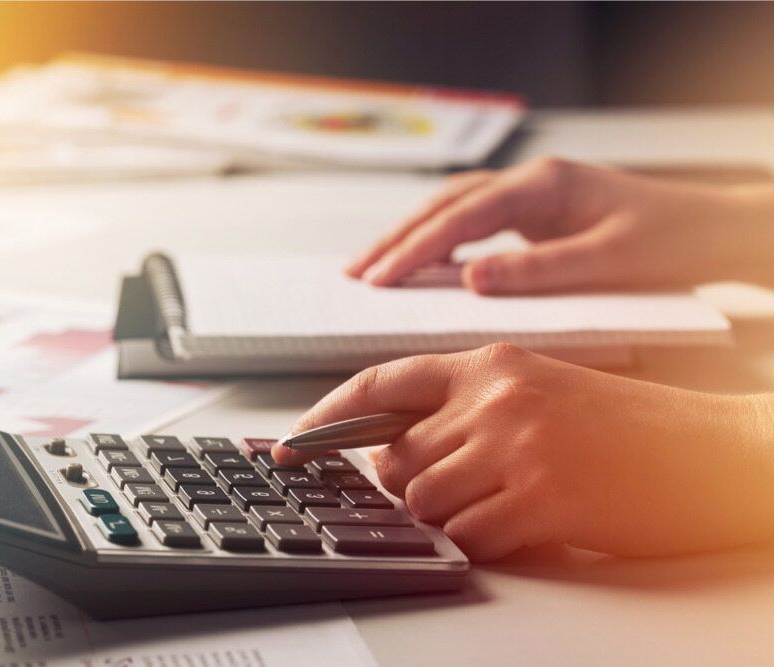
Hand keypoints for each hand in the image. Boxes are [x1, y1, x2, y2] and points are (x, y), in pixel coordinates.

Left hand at [272, 344, 773, 560]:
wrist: (706, 449)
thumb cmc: (622, 426)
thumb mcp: (534, 390)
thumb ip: (461, 410)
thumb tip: (390, 452)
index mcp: (488, 363)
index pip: (380, 384)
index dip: (326, 416)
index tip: (293, 443)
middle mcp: (493, 399)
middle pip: (393, 457)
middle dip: (406, 484)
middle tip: (455, 488)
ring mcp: (515, 447)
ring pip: (423, 500)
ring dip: (450, 515)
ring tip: (502, 505)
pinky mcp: (540, 499)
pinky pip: (467, 537)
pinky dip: (483, 542)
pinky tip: (524, 526)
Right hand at [347, 158, 773, 292]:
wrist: (712, 230)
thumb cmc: (670, 241)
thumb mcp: (608, 261)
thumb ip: (538, 270)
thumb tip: (472, 278)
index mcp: (544, 186)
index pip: (462, 216)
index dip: (415, 249)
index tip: (381, 277)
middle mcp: (530, 183)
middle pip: (444, 205)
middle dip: (396, 239)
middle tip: (356, 272)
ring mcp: (530, 196)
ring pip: (452, 210)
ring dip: (411, 237)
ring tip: (373, 267)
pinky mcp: (534, 215)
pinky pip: (472, 223)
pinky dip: (440, 242)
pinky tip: (423, 264)